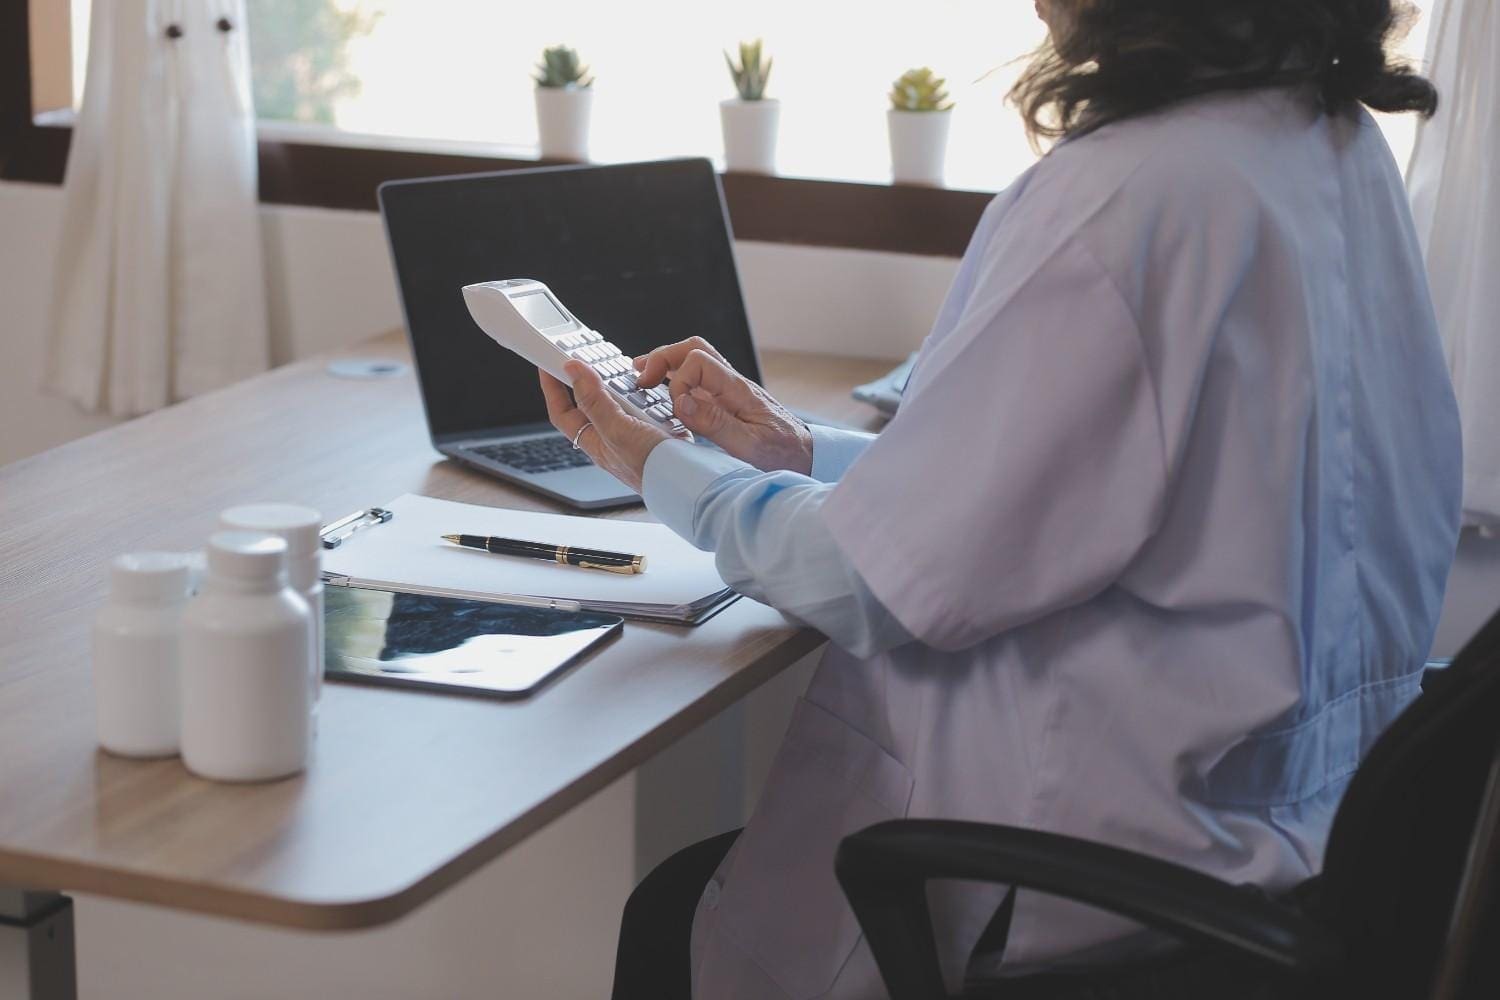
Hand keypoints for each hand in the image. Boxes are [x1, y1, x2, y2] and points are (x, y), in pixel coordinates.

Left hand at [540, 362, 669, 493]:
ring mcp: (634, 433)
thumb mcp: (616, 430)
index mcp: (595, 442)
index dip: (551, 388)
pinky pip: (647, 405)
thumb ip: (594, 400)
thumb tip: (574, 371)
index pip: (562, 412)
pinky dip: (649, 393)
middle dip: (590, 380)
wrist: (689, 480)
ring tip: (626, 373)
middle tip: (589, 358)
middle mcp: (612, 438)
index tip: (548, 364)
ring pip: (621, 401)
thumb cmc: (651, 468)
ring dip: (624, 385)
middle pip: (591, 402)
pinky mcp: (656, 429)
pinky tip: (655, 389)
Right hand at [635, 337, 813, 475]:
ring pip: (694, 359)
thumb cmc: (782, 453)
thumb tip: (681, 403)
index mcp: (738, 389)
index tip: (674, 408)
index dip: (678, 381)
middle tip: (641, 378)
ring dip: (666, 364)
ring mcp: (729, 390)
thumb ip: (715, 423)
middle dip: (663, 358)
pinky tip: (662, 391)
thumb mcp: (749, 445)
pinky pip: (698, 379)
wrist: (806, 456)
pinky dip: (675, 379)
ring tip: (642, 377)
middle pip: (694, 348)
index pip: (698, 361)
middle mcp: (732, 384)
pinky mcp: (727, 401)